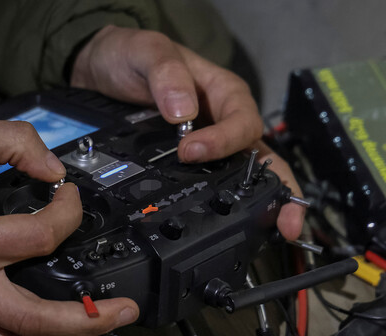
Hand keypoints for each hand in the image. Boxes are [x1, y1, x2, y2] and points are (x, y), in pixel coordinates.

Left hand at [72, 25, 303, 238]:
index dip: (223, 141)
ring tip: (275, 232)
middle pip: (261, 156)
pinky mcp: (188, 163)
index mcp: (223, 93)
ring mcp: (209, 145)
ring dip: (263, 203)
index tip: (190, 152)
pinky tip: (229, 224)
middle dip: (281, 189)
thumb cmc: (129, 55)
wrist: (98, 72)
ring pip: (245, 174)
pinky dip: (226, 202)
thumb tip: (184, 114)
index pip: (241, 122)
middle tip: (287, 221)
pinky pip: (213, 182)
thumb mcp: (147, 53)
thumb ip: (166, 75)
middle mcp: (223, 121)